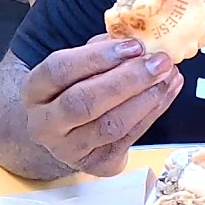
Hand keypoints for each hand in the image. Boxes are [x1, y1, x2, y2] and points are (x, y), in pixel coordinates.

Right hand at [23, 33, 183, 176]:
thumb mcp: (78, 65)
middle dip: (128, 80)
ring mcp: (69, 150)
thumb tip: (138, 39)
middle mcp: (45, 124)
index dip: (97, 57)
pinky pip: (129, 139)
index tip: (134, 45)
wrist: (63, 133)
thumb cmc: (74, 89)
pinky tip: (167, 92)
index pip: (60, 70)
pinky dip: (153, 113)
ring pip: (110, 126)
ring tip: (169, 76)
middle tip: (159, 62)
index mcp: (35, 91)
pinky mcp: (97, 165)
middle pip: (84, 102)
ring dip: (146, 99)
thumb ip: (101, 51)